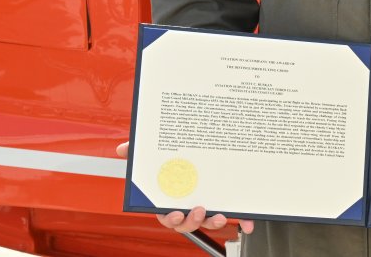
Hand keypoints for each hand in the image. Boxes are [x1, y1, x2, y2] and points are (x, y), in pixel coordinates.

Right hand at [115, 142, 253, 234]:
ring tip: (219, 216)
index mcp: (171, 200)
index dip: (170, 218)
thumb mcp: (156, 154)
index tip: (175, 213)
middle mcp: (189, 206)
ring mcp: (208, 206)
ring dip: (214, 222)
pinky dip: (242, 220)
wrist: (206, 147)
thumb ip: (139, 152)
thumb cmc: (174, 161)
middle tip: (198, 210)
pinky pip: (234, 216)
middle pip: (187, 223)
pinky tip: (247, 222)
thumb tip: (123, 148)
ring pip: (209, 221)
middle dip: (192, 221)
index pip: (166, 215)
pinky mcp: (226, 204)